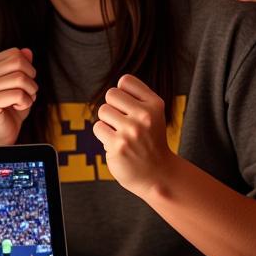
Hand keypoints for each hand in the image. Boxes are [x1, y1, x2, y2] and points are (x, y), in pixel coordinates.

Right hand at [0, 48, 37, 145]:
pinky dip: (25, 102)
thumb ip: (23, 66)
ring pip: (20, 79)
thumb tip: (27, 51)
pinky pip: (18, 95)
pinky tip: (17, 107)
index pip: (16, 54)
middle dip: (30, 79)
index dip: (28, 68)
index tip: (23, 83)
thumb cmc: (11, 108)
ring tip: (23, 101)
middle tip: (27, 92)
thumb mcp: (21, 84)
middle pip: (18, 63)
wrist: (1, 132)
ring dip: (30, 93)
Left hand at [92, 74, 175, 197]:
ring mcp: (131, 130)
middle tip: (122, 122)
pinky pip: (98, 128)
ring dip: (107, 122)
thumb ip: (138, 98)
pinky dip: (103, 135)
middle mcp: (145, 115)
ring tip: (120, 134)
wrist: (158, 174)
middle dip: (112, 107)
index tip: (129, 108)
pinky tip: (116, 144)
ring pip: (103, 110)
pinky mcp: (118, 145)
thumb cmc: (150, 141)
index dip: (122, 93)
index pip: (126, 81)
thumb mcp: (154, 115)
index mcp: (155, 104)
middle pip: (111, 94)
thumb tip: (116, 88)